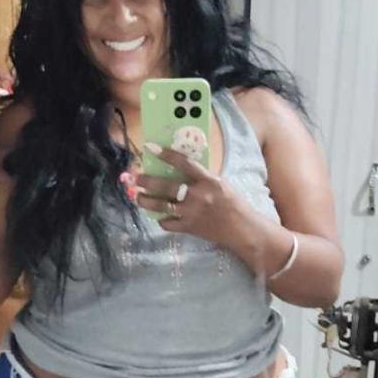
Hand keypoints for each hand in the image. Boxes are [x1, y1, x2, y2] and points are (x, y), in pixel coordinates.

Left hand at [132, 144, 249, 249]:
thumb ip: (202, 178)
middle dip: (146, 181)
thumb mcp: (221, 184)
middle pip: (166, 186)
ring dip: (146, 201)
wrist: (243, 230)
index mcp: (208, 181)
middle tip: (135, 177)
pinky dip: (161, 219)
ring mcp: (191, 213)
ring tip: (138, 197)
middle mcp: (197, 195)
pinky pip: (168, 223)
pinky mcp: (189, 228)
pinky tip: (159, 216)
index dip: (165, 154)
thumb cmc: (234, 204)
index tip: (150, 147)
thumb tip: (181, 170)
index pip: (183, 163)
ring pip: (161, 206)